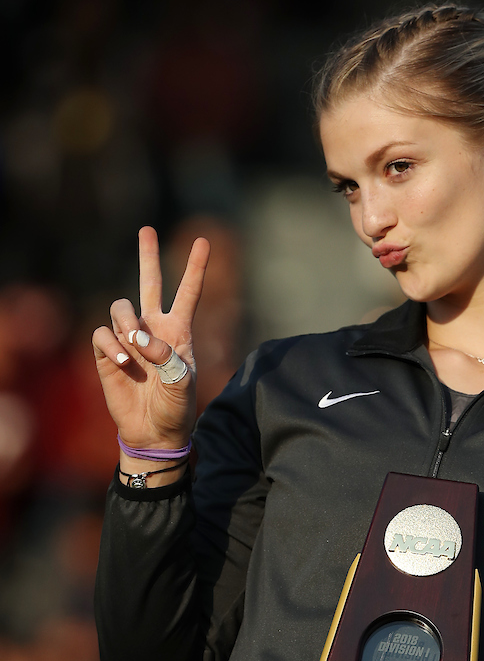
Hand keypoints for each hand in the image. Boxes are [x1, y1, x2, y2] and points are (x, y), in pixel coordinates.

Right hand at [92, 226, 209, 449]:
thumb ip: (165, 354)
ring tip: (135, 349)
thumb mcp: (182, 381)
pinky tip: (123, 362)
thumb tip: (137, 335)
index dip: (196, 268)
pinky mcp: (107, 353)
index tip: (204, 241)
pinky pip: (102, 333)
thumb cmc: (175, 407)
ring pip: (120, 307)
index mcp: (178, 331)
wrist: (153, 431)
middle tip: (147, 230)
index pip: (188, 293)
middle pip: (149, 283)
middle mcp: (153, 328)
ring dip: (126, 322)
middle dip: (148, 256)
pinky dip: (111, 345)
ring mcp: (129, 339)